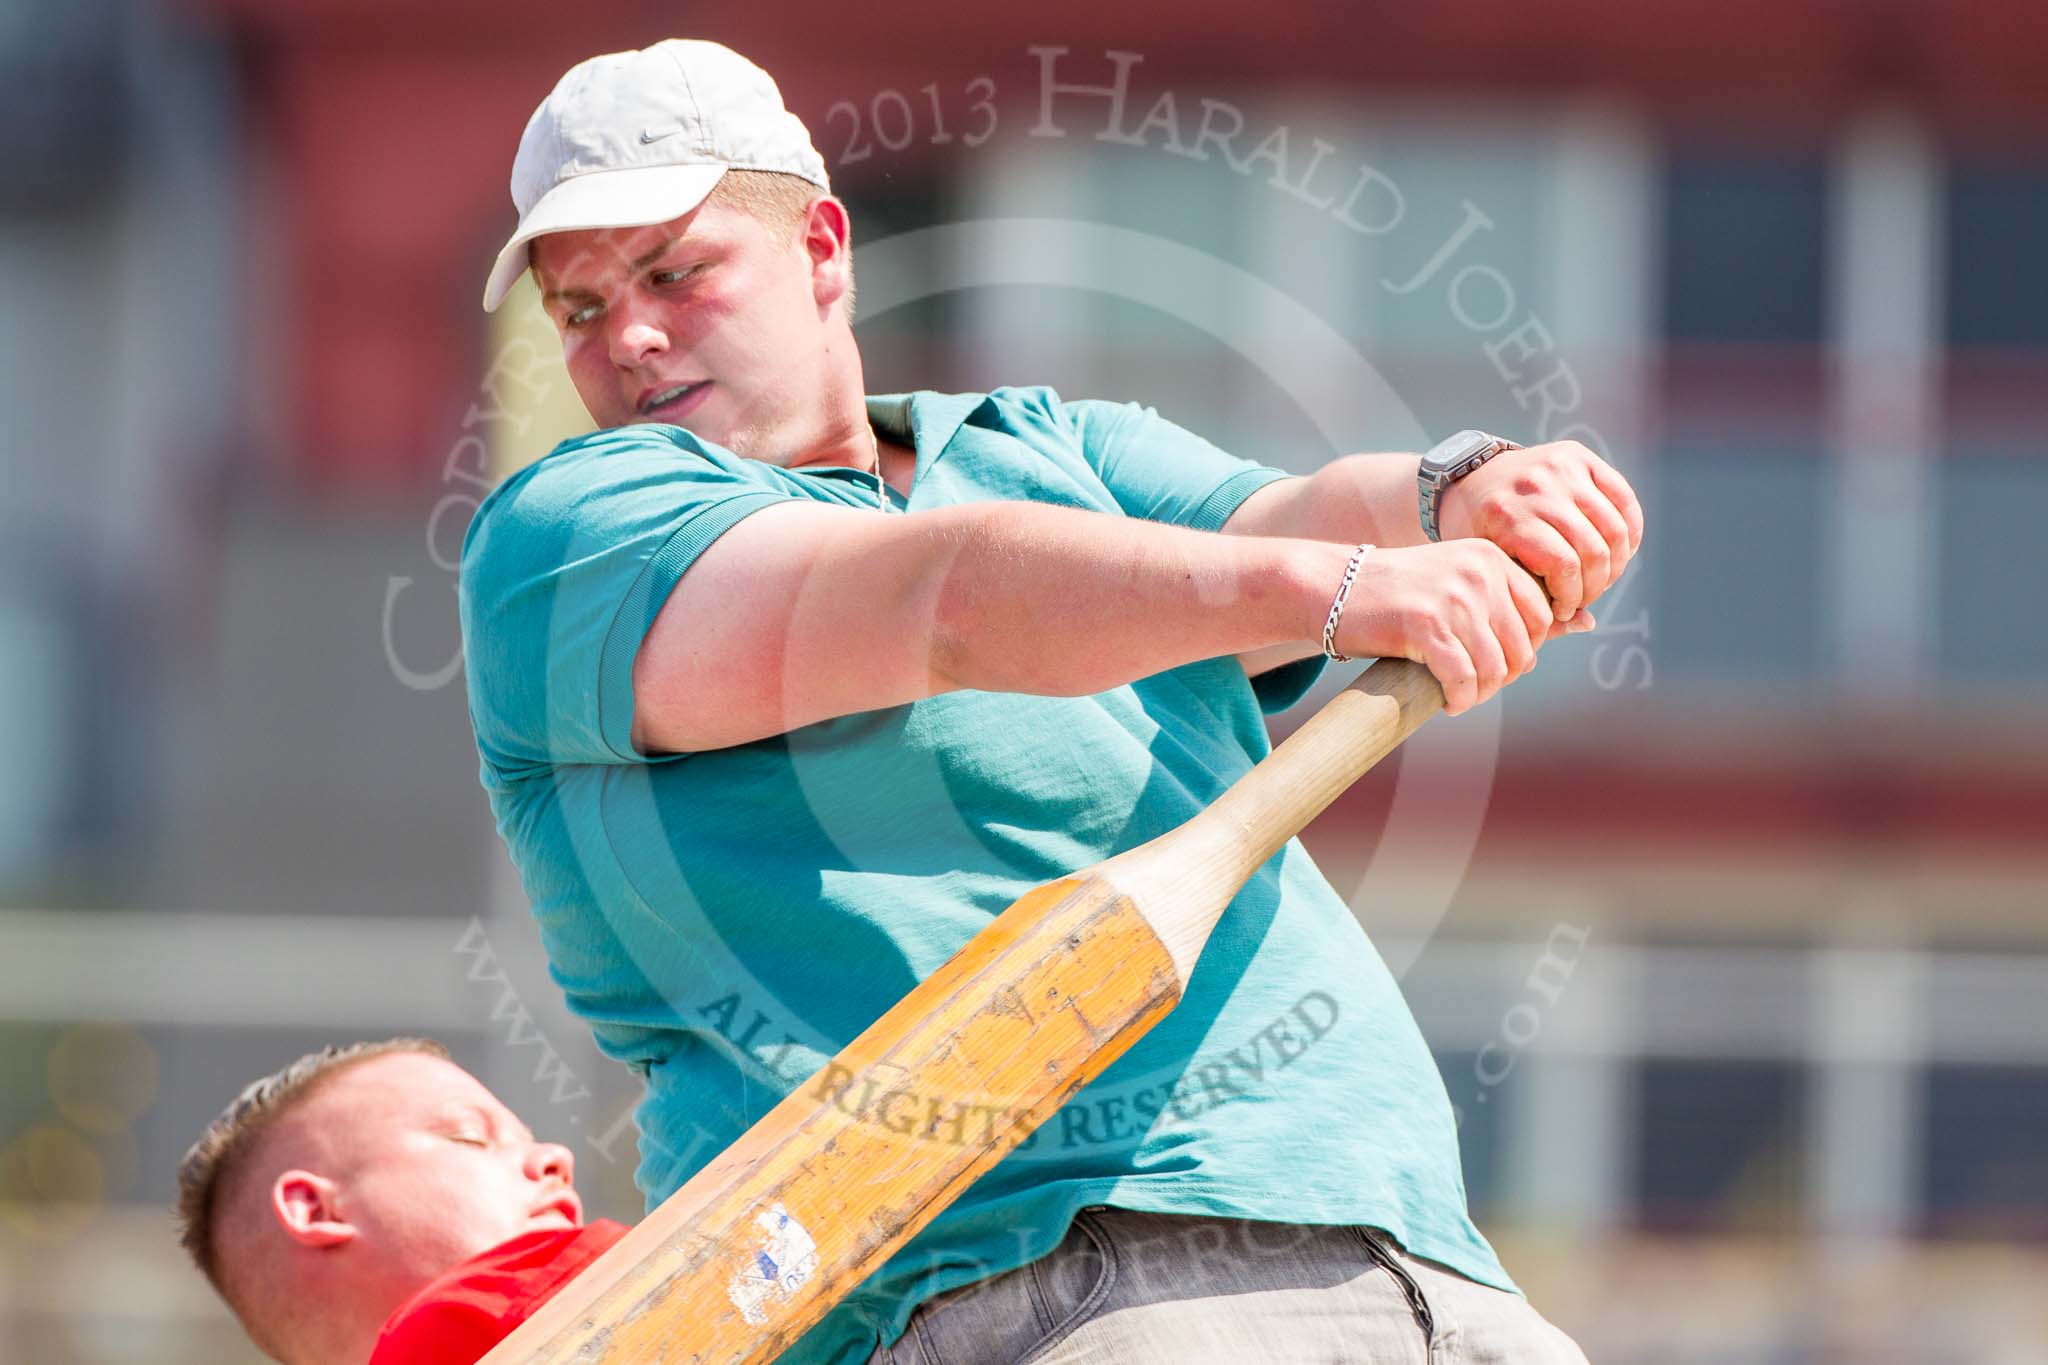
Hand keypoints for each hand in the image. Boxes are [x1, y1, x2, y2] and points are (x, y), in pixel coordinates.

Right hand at [1330, 540, 1595, 714]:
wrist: (1332, 587)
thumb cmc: (1400, 594)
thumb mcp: (1463, 588)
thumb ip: (1519, 603)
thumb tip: (1589, 623)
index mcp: (1492, 557)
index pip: (1542, 616)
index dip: (1522, 650)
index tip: (1489, 660)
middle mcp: (1479, 572)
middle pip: (1524, 647)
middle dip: (1504, 676)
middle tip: (1473, 685)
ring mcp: (1453, 597)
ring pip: (1495, 668)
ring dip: (1480, 693)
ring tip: (1459, 695)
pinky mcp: (1426, 626)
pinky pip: (1463, 680)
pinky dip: (1459, 699)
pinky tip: (1444, 700)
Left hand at [1437, 440, 1642, 622]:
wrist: (1468, 479)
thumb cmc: (1478, 534)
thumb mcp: (1491, 567)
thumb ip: (1532, 599)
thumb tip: (1587, 623)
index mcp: (1506, 515)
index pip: (1563, 566)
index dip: (1571, 597)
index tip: (1562, 609)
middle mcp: (1536, 486)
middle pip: (1592, 550)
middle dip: (1594, 586)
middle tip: (1583, 599)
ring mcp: (1560, 467)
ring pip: (1614, 529)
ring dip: (1614, 564)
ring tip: (1598, 579)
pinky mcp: (1580, 456)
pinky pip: (1624, 499)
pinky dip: (1629, 532)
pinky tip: (1616, 553)